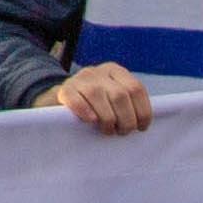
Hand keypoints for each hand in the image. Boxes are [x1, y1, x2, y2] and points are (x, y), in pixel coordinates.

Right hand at [39, 63, 154, 135]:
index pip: (136, 88)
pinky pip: (76, 100)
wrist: (59, 100)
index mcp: (115, 71)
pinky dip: (85, 112)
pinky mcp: (65, 89)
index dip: (142, 111)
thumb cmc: (94, 105)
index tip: (141, 128)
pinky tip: (91, 121)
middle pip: (120, 95)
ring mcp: (80, 78)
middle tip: (122, 132)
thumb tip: (144, 123)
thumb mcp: (112, 96)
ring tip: (108, 130)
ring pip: (98, 96)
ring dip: (108, 119)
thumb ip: (128, 103)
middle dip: (126, 119)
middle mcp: (99, 71)